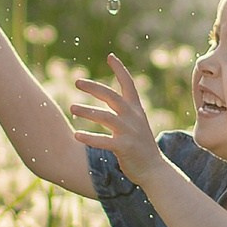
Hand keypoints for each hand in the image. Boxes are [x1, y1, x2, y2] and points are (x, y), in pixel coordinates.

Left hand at [69, 56, 161, 186]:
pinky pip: (103, 141)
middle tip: (77, 81)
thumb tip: (110, 98)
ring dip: (87, 111)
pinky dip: (89, 138)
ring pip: (105, 117)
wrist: (154, 169)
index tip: (110, 56)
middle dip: (94, 87)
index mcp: (136, 109)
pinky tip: (76, 135)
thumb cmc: (141, 146)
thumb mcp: (137, 123)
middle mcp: (133, 117)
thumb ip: (125, 110)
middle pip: (112, 96)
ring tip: (72, 107)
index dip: (120, 69)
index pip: (129, 84)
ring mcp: (129, 132)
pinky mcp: (124, 147)